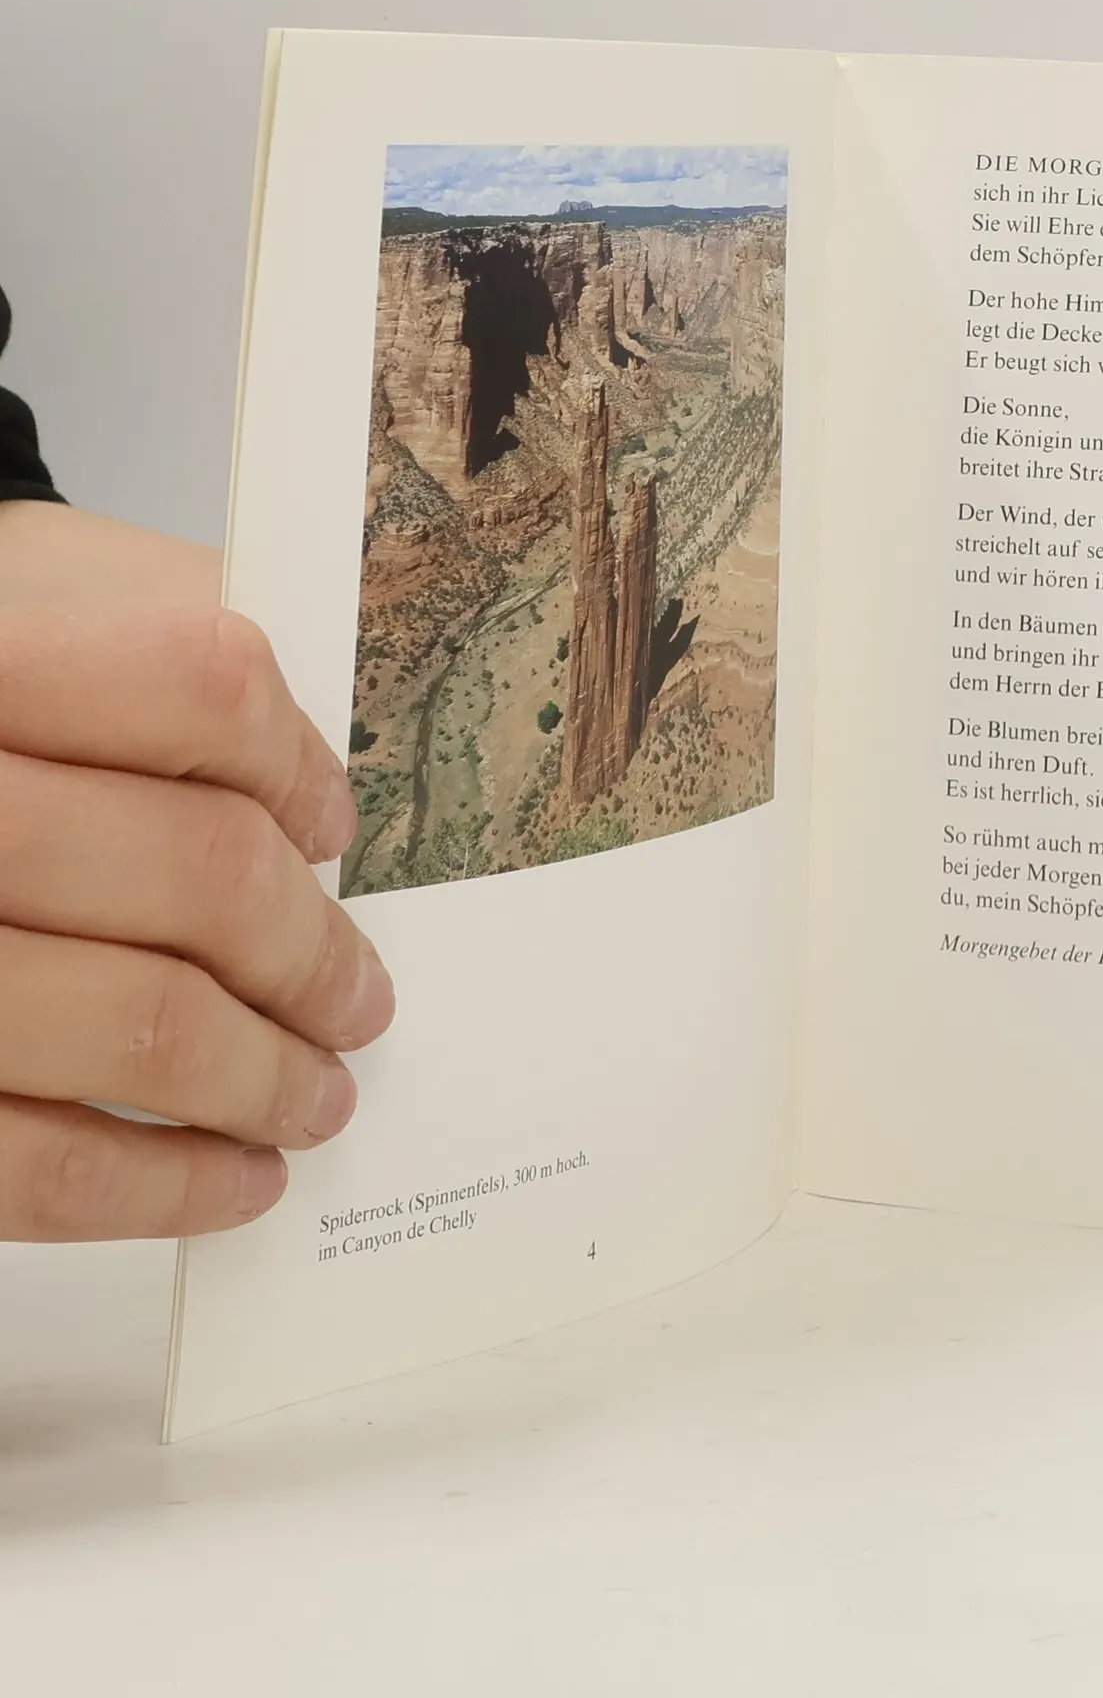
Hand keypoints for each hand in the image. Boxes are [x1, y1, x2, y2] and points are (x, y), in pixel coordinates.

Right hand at [0, 504, 392, 1240]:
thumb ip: (174, 671)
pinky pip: (45, 1170)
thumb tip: (324, 815)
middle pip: (205, 873)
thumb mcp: (46, 612)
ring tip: (316, 1094)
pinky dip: (171, 1185)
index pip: (206, 688)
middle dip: (314, 956)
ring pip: (148, 1027)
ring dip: (271, 1078)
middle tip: (361, 1002)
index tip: (334, 831)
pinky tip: (235, 1176)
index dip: (300, 768)